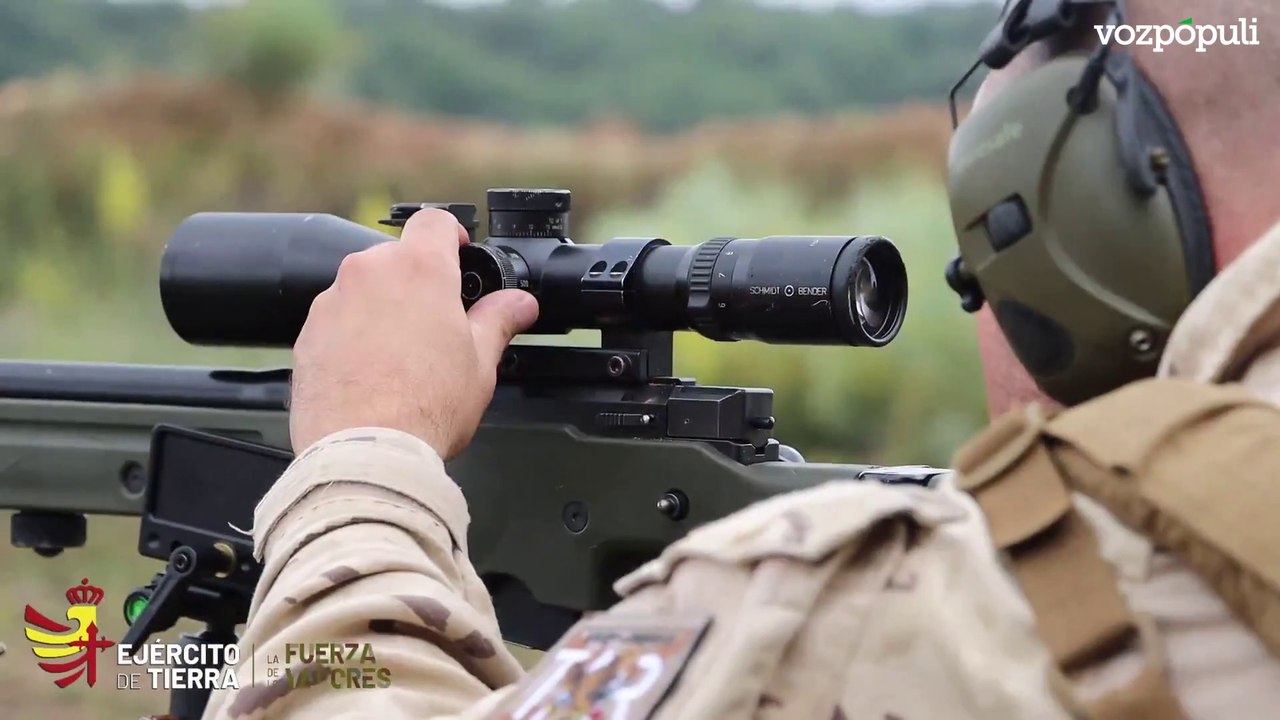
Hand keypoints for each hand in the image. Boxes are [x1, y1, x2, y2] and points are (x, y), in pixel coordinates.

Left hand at [289, 209, 538, 457]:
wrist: (365, 453)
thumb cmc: (425, 408)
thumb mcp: (480, 362)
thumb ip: (498, 321)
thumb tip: (519, 304)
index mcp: (419, 269)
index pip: (435, 221)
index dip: (451, 235)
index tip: (459, 256)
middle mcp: (369, 273)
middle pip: (397, 259)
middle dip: (417, 284)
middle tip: (437, 326)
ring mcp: (332, 303)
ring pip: (364, 291)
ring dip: (382, 311)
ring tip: (401, 360)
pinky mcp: (306, 335)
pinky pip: (336, 322)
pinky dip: (353, 337)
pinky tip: (372, 375)